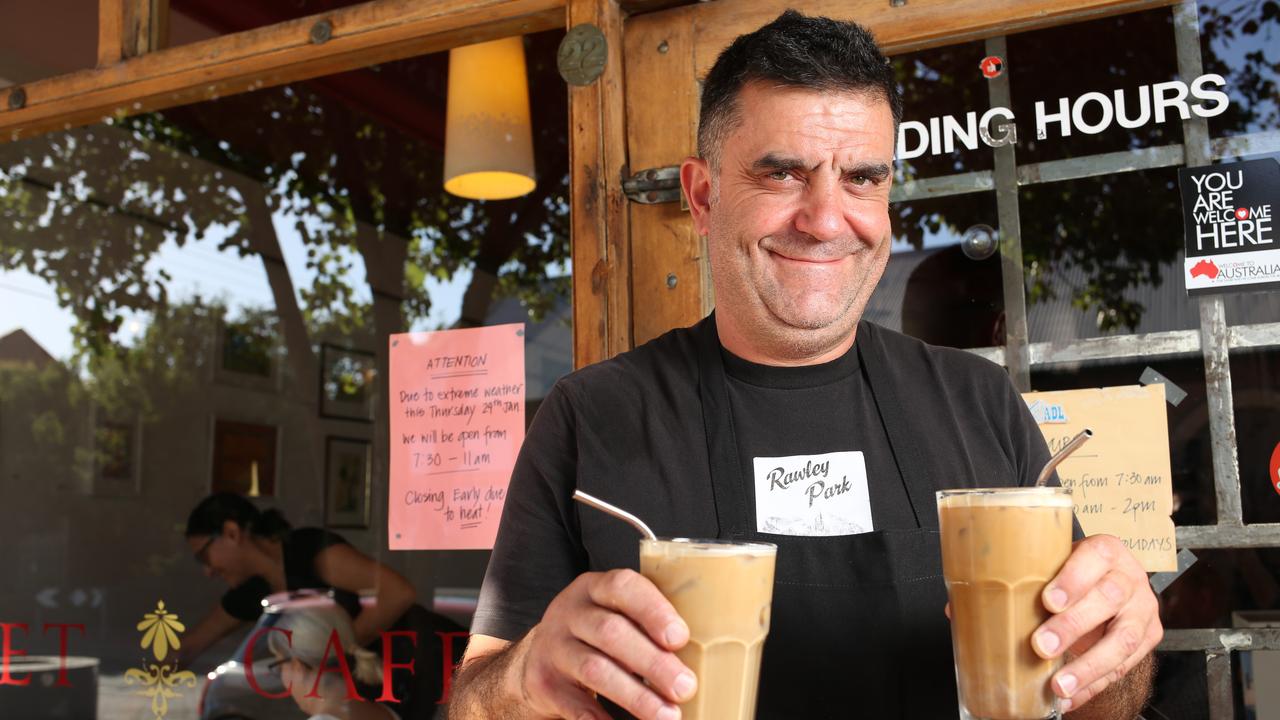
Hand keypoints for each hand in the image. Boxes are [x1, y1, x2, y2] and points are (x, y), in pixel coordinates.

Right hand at [510, 569, 696, 719]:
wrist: (540, 657)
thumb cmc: (596, 635)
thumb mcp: (614, 615)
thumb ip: (646, 624)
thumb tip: (705, 651)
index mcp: (594, 588)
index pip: (622, 587)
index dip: (653, 611)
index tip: (680, 639)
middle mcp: (569, 612)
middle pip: (611, 632)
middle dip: (653, 663)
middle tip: (686, 687)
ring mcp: (553, 647)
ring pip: (595, 669)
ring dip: (636, 696)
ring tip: (668, 716)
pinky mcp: (543, 681)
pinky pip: (575, 705)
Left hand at [1032, 535, 1162, 711]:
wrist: (1111, 585)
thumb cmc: (1075, 573)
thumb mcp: (1056, 564)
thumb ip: (1032, 579)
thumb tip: (977, 605)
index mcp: (1106, 551)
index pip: (1096, 557)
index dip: (1073, 580)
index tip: (1048, 601)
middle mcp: (1130, 578)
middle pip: (1108, 599)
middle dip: (1073, 626)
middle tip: (1042, 646)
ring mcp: (1143, 610)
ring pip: (1123, 639)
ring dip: (1088, 666)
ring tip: (1059, 685)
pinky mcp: (1149, 638)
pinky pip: (1123, 667)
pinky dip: (1093, 686)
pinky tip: (1071, 696)